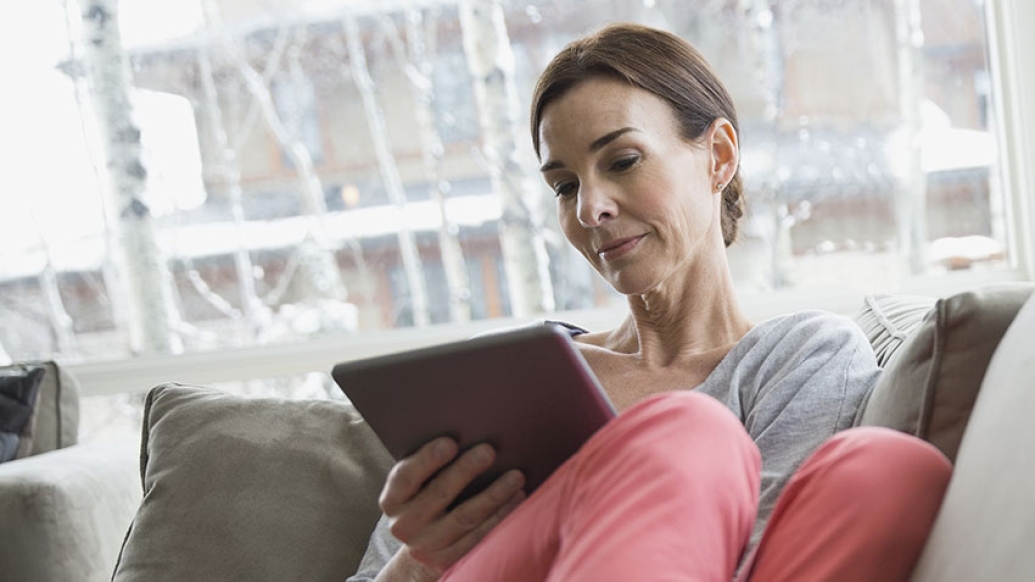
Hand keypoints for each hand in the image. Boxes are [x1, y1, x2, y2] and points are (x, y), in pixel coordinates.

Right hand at [379, 437, 525, 576]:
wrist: (422, 544)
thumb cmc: (425, 497)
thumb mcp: (417, 484)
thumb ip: (429, 463)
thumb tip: (467, 432)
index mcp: (392, 499)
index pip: (406, 477)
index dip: (427, 459)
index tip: (451, 442)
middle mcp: (403, 525)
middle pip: (439, 493)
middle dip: (466, 470)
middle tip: (489, 451)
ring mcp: (425, 546)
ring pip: (465, 517)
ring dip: (493, 495)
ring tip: (516, 476)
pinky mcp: (447, 561)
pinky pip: (479, 536)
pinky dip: (500, 515)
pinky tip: (517, 497)